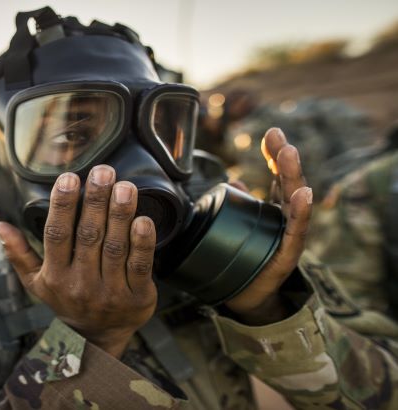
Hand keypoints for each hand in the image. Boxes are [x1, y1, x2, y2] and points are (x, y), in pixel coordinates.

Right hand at [0, 165, 156, 357]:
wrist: (97, 338)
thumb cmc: (66, 300)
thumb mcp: (36, 282)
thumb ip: (19, 253)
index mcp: (55, 275)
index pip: (56, 234)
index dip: (62, 205)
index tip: (69, 178)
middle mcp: (80, 283)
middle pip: (88, 235)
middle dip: (96, 200)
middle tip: (103, 171)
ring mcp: (110, 291)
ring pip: (114, 247)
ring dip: (120, 214)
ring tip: (124, 187)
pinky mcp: (136, 297)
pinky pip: (140, 266)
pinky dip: (142, 242)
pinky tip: (144, 219)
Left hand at [225, 128, 312, 324]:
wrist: (247, 295)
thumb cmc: (245, 257)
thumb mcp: (239, 224)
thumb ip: (239, 202)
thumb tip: (235, 181)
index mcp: (275, 208)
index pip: (278, 175)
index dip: (275, 154)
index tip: (271, 132)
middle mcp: (286, 218)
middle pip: (289, 183)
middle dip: (284, 159)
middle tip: (280, 139)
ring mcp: (290, 235)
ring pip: (295, 201)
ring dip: (292, 176)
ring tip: (289, 154)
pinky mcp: (288, 253)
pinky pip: (296, 231)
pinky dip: (300, 211)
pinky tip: (303, 195)